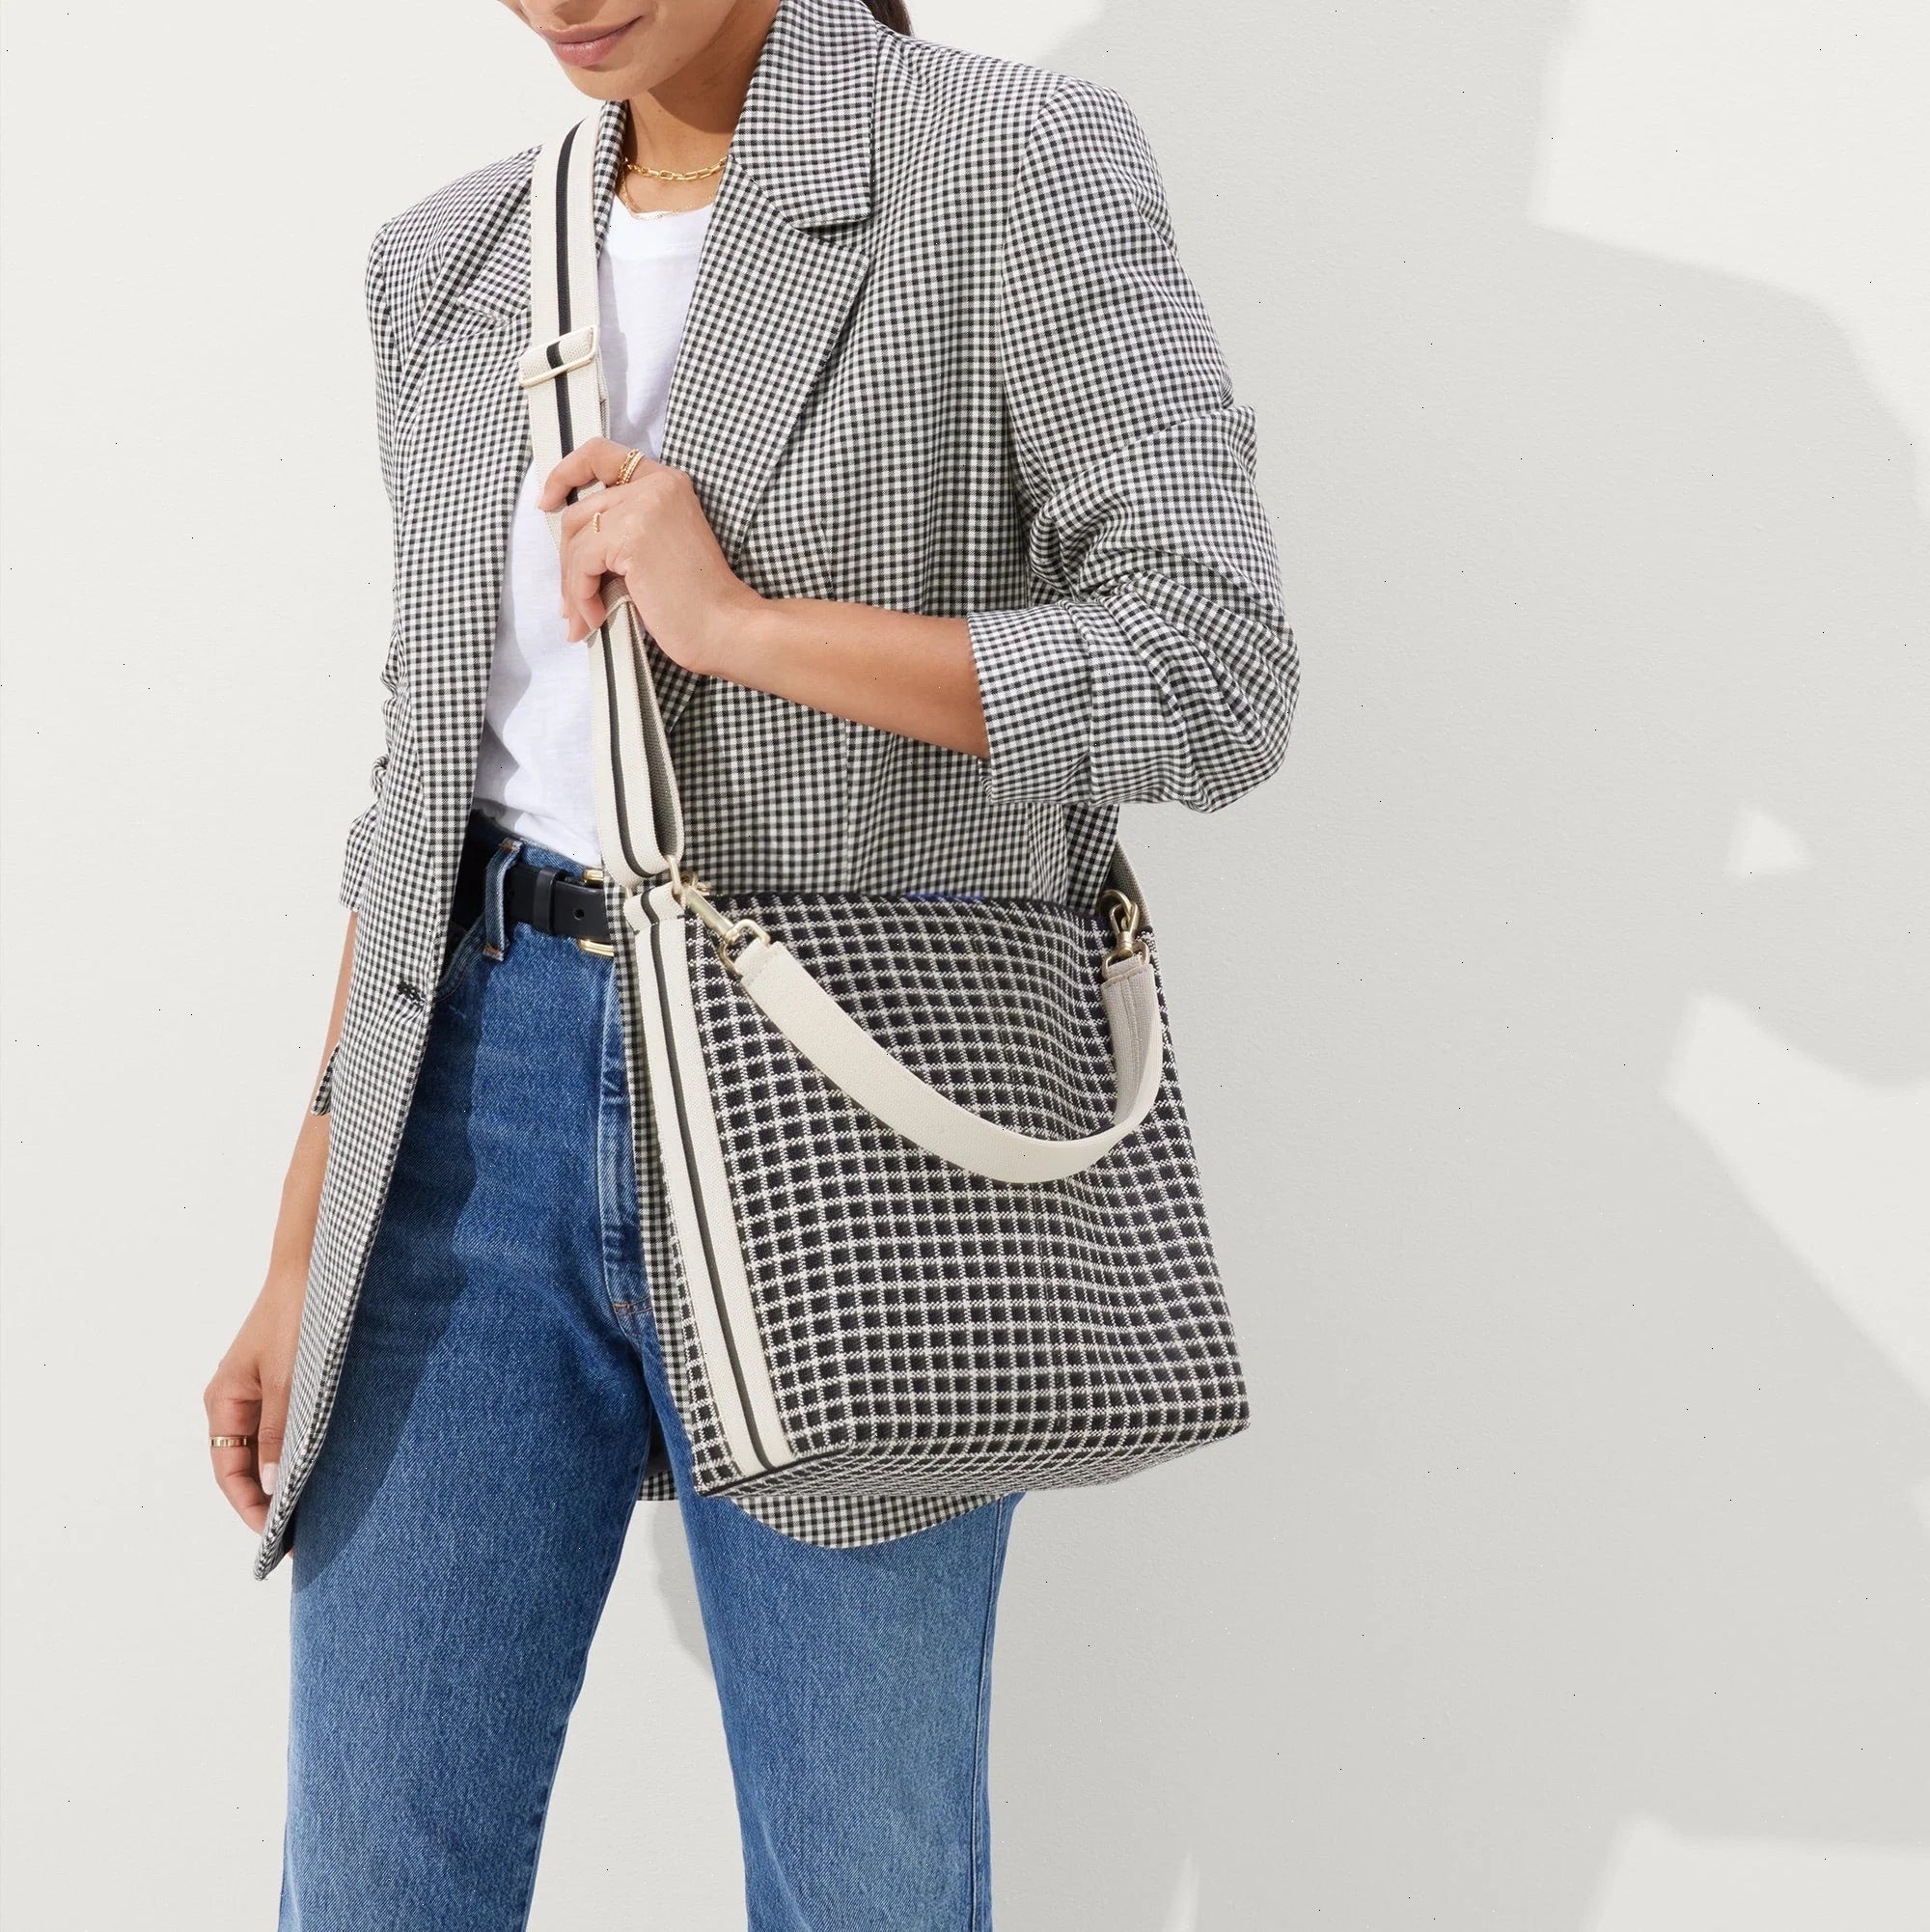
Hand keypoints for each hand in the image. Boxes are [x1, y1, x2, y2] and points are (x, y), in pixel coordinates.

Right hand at [204, 1262, 305, 1534]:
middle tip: (303, 1536)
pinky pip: (290, 1428)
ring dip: (288, 1478)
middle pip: (247, 1465)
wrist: (316, 1265)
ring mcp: (263, 1391)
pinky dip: (303, 1451)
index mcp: (224, 1401)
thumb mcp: (288, 1379)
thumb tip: (270, 1485)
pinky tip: (328, 1468)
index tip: (276, 1538)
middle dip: (269, 1501)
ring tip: (317, 1512)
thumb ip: (280, 1432)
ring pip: (270, 1449)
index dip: (249, 1508)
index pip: (228, 1472)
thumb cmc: (296, 1316)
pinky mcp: (290, 1381)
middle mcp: (238, 1400)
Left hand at [540, 437, 762, 671]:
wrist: (725, 627)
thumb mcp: (657, 549)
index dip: (566, 472)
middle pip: (579, 511)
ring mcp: (644, 507)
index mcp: (666, 483)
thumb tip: (567, 546)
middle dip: (567, 560)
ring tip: (584, 618)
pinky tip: (596, 618)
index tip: (547, 502)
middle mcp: (656, 485)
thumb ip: (623, 530)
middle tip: (572, 601)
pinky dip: (581, 595)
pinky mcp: (632, 535)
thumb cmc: (694, 602)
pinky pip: (581, 562)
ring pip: (575, 538)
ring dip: (573, 585)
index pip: (601, 454)